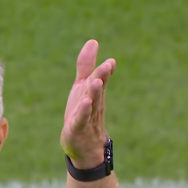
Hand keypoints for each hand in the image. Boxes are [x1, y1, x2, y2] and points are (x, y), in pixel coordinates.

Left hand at [60, 40, 115, 168]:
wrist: (85, 145)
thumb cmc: (84, 112)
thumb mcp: (82, 86)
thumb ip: (86, 66)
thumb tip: (93, 41)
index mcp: (95, 92)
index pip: (100, 78)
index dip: (104, 70)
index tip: (111, 61)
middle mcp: (94, 102)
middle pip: (98, 88)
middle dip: (102, 76)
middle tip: (108, 65)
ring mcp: (87, 116)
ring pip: (92, 102)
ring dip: (94, 92)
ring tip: (97, 81)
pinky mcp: (77, 128)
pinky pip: (81, 118)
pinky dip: (83, 111)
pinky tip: (85, 103)